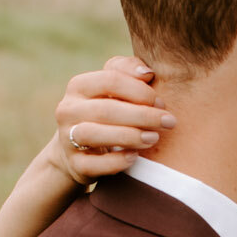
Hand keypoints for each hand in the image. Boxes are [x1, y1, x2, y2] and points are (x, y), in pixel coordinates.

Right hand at [53, 57, 175, 182]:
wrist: (77, 151)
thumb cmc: (105, 112)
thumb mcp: (113, 89)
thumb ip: (129, 72)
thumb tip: (147, 73)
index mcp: (79, 86)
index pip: (110, 80)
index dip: (140, 91)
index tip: (161, 103)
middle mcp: (68, 110)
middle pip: (105, 109)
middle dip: (142, 115)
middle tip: (168, 122)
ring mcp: (67, 138)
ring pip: (93, 134)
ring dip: (129, 136)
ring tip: (153, 138)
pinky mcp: (74, 164)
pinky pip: (93, 164)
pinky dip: (116, 161)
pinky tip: (135, 157)